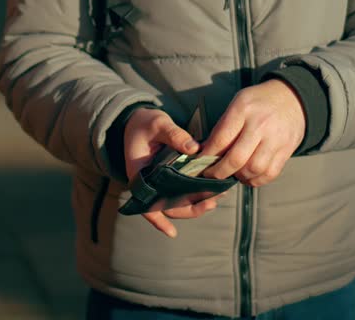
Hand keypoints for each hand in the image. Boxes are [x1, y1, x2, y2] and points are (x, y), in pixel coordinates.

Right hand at [124, 108, 222, 237]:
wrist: (138, 121)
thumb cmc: (145, 123)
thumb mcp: (158, 124)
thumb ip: (174, 135)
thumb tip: (195, 149)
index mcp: (139, 175)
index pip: (148, 204)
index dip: (158, 220)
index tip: (172, 233)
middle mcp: (149, 183)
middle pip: (168, 206)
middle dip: (190, 209)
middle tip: (212, 202)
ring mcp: (160, 182)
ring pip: (177, 202)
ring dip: (196, 204)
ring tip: (216, 197)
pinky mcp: (169, 177)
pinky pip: (181, 192)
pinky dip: (194, 198)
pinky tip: (209, 202)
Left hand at [200, 79, 304, 186]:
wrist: (292, 98)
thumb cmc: (260, 101)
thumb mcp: (238, 103)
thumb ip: (223, 127)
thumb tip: (206, 151)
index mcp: (243, 110)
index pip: (220, 140)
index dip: (207, 156)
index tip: (199, 163)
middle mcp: (260, 125)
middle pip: (236, 159)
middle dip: (219, 172)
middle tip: (211, 175)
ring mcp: (275, 139)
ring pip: (253, 169)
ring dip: (238, 177)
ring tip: (232, 173)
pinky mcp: (287, 150)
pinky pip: (269, 174)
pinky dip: (256, 180)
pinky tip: (248, 175)